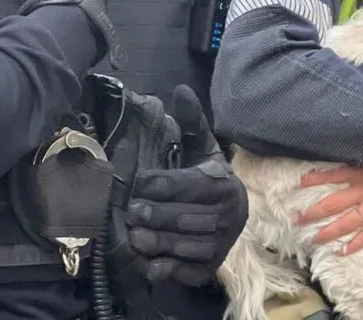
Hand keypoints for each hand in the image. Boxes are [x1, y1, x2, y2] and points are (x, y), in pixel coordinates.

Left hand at [124, 85, 247, 285]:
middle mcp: (229, 216)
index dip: (165, 185)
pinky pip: (190, 272)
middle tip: (132, 212)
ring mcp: (222, 245)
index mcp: (225, 184)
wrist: (230, 212)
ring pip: (188, 246)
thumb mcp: (201, 148)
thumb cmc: (206, 176)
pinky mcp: (211, 267)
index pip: (193, 185)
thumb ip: (190, 122)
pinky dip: (170, 270)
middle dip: (158, 215)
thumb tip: (180, 90)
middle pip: (189, 218)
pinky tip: (150, 265)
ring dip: (160, 243)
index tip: (140, 183)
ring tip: (135, 237)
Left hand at [295, 156, 362, 254]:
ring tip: (313, 239)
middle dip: (313, 212)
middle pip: (333, 203)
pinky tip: (342, 251)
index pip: (333, 174)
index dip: (314, 179)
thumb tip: (347, 165)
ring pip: (347, 222)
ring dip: (328, 232)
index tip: (297, 183)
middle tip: (296, 220)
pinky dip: (355, 244)